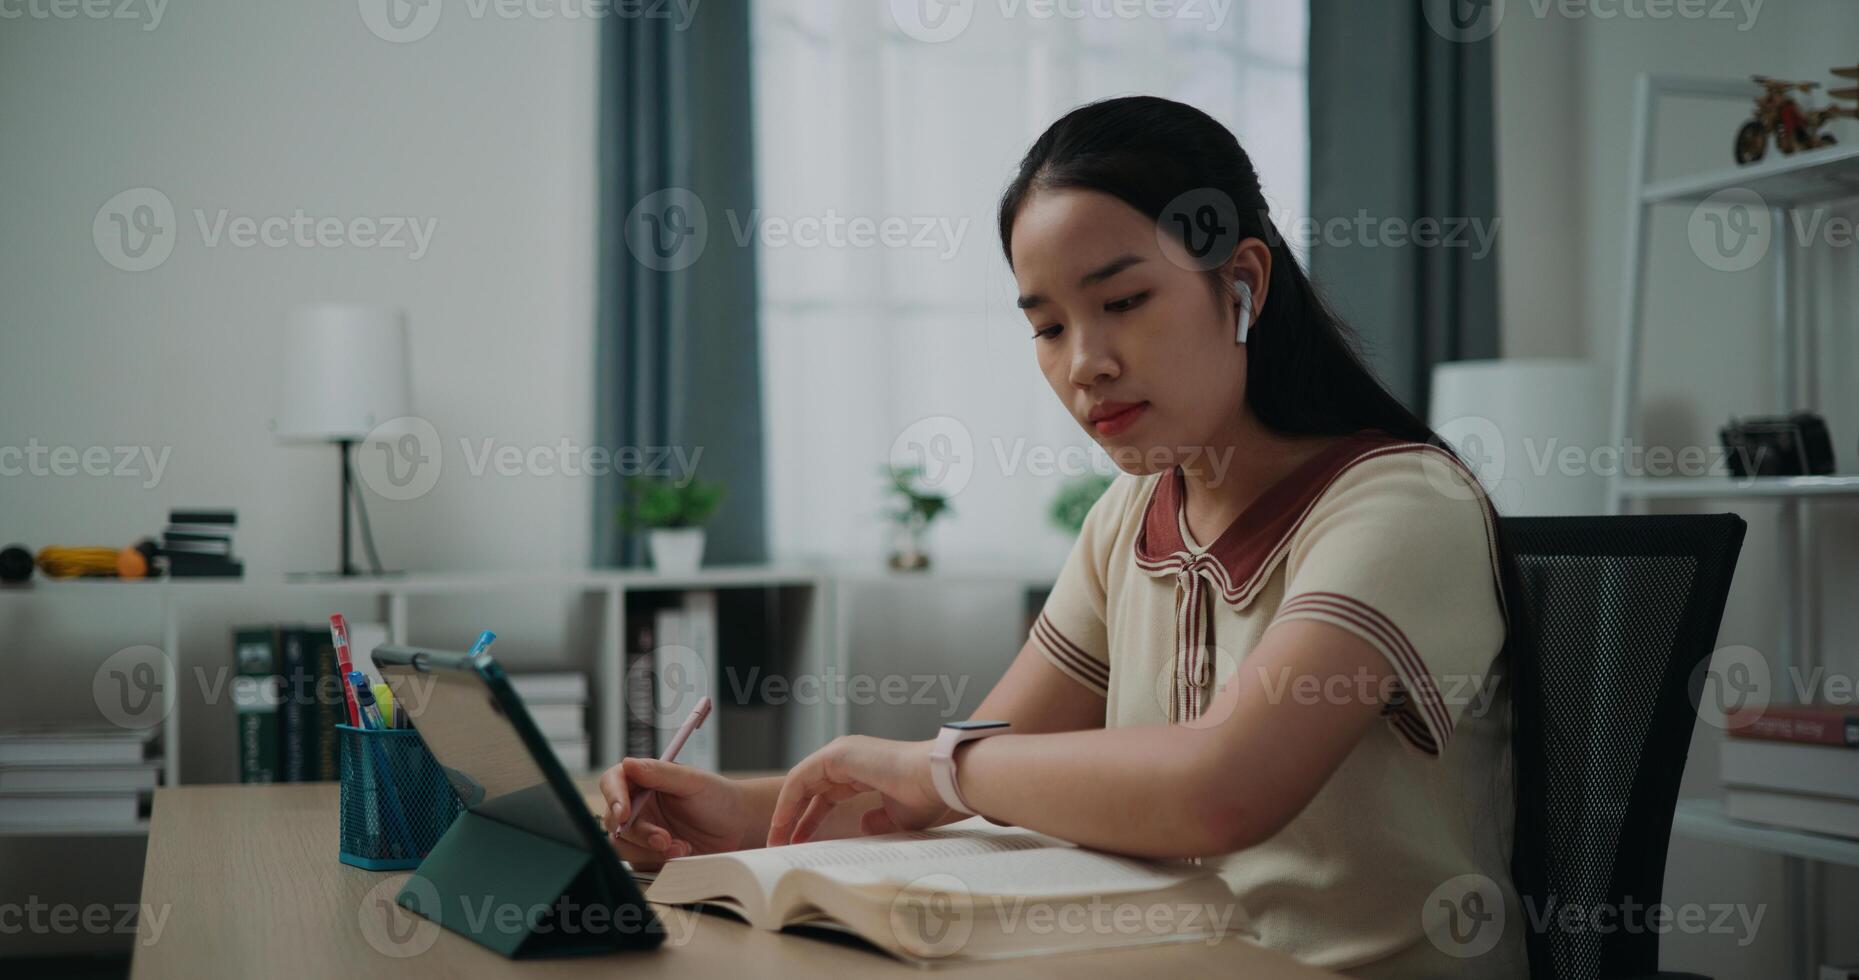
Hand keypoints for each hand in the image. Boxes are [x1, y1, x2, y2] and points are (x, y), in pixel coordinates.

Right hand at [599, 758, 756, 870]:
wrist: (737, 827)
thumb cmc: (718, 797)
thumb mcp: (693, 781)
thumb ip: (660, 773)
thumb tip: (628, 763)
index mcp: (643, 779)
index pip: (613, 782)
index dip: (614, 797)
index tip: (624, 813)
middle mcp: (637, 804)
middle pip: (613, 819)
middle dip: (640, 833)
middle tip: (665, 839)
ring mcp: (641, 830)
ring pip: (623, 845)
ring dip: (650, 850)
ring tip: (682, 848)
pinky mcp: (647, 854)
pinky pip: (639, 862)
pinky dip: (658, 862)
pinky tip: (682, 855)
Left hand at [766, 735, 947, 846]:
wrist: (938, 781)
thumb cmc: (925, 798)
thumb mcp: (897, 818)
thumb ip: (877, 821)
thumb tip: (862, 825)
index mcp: (863, 768)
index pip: (826, 794)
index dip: (811, 819)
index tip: (799, 843)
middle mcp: (849, 756)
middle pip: (810, 789)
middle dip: (793, 818)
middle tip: (780, 845)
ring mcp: (841, 752)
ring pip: (800, 783)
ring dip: (785, 812)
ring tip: (775, 840)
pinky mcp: (836, 755)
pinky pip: (800, 780)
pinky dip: (787, 802)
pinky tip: (781, 824)